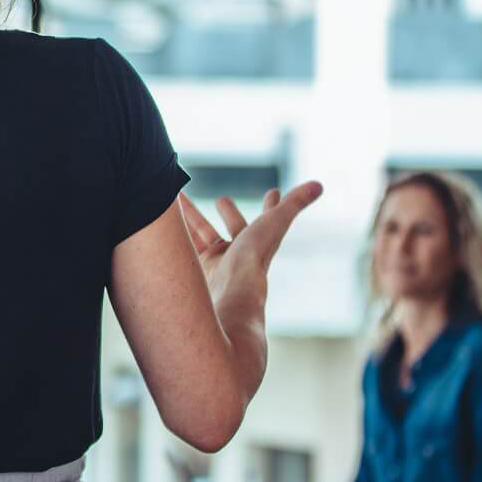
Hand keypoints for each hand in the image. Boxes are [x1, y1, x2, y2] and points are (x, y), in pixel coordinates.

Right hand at [180, 183, 321, 311]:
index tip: (273, 193)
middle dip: (227, 213)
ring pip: (202, 235)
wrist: (228, 296)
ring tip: (177, 202)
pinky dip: (175, 235)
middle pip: (233, 227)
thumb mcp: (275, 222)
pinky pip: (185, 248)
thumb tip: (319, 185)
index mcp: (259, 242)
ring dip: (192, 218)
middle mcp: (239, 254)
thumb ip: (294, 203)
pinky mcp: (195, 272)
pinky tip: (163, 225)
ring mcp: (216, 264)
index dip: (271, 205)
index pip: (268, 219)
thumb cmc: (253, 259)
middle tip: (222, 199)